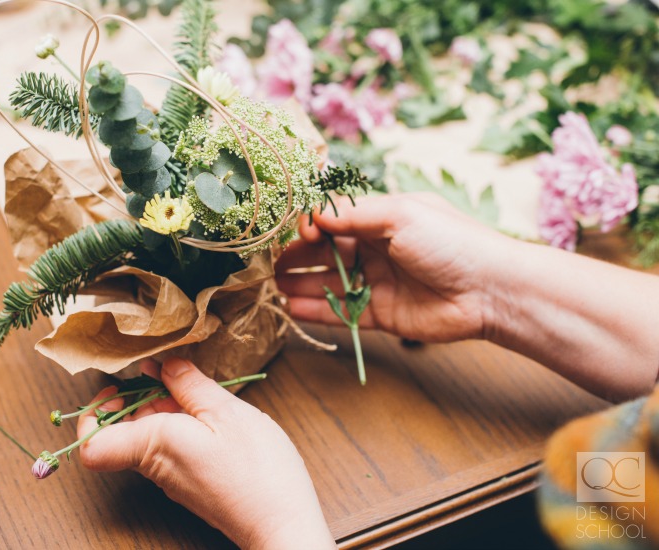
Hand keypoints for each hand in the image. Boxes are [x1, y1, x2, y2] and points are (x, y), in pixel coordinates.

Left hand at [77, 357, 335, 548]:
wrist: (283, 522)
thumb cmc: (257, 469)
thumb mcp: (225, 411)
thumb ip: (190, 384)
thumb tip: (164, 364)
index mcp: (153, 445)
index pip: (92, 444)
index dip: (93, 414)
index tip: (117, 388)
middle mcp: (155, 465)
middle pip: (123, 430)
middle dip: (139, 397)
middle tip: (168, 376)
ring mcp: (173, 477)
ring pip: (149, 436)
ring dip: (164, 408)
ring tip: (196, 391)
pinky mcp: (192, 482)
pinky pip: (171, 447)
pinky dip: (182, 423)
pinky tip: (211, 413)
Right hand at [278, 193, 508, 342]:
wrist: (490, 290)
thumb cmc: (449, 242)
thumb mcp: (399, 214)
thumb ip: (351, 214)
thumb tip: (310, 214)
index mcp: (381, 219)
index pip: (333, 220)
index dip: (309, 226)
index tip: (295, 233)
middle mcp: (375, 249)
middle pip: (325, 252)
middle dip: (297, 257)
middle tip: (268, 264)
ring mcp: (376, 282)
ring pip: (328, 283)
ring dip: (300, 285)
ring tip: (272, 287)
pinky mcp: (380, 314)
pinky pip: (341, 313)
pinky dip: (315, 312)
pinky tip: (291, 309)